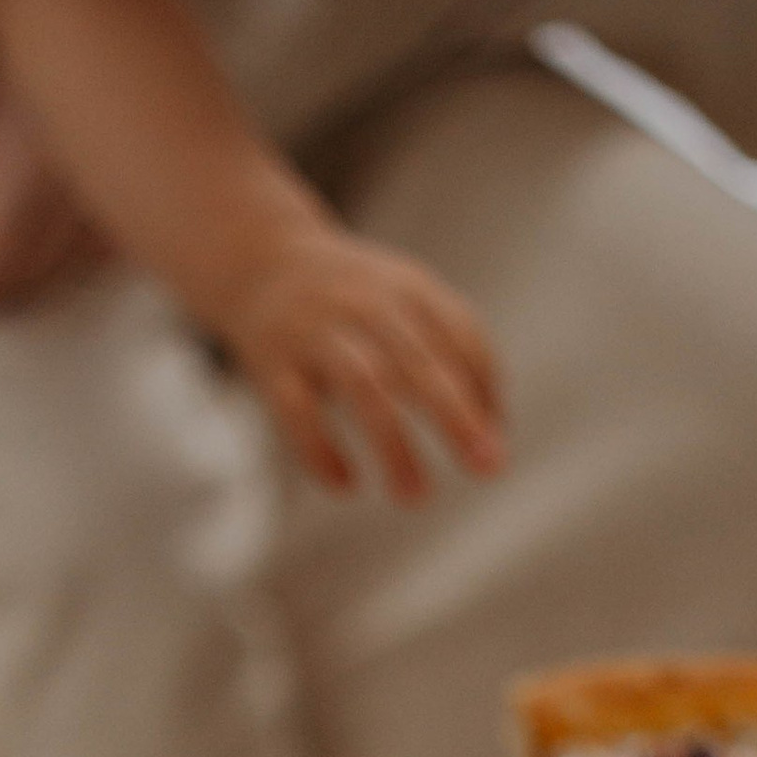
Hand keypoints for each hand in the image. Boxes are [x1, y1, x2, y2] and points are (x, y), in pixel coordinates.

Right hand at [217, 227, 507, 496]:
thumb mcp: (408, 305)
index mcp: (407, 290)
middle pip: (417, 362)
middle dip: (456, 417)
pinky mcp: (272, 363)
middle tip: (486, 469)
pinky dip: (322, 452)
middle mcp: (363, 305)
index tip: (494, 448)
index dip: (485, 392)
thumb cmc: (354, 303)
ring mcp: (314, 332)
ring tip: (416, 496)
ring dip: (393, 445)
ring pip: (362, 386)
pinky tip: (347, 486)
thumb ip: (453, 358)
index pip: (462, 337)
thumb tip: (495, 440)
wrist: (261, 260)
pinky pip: (298, 412)